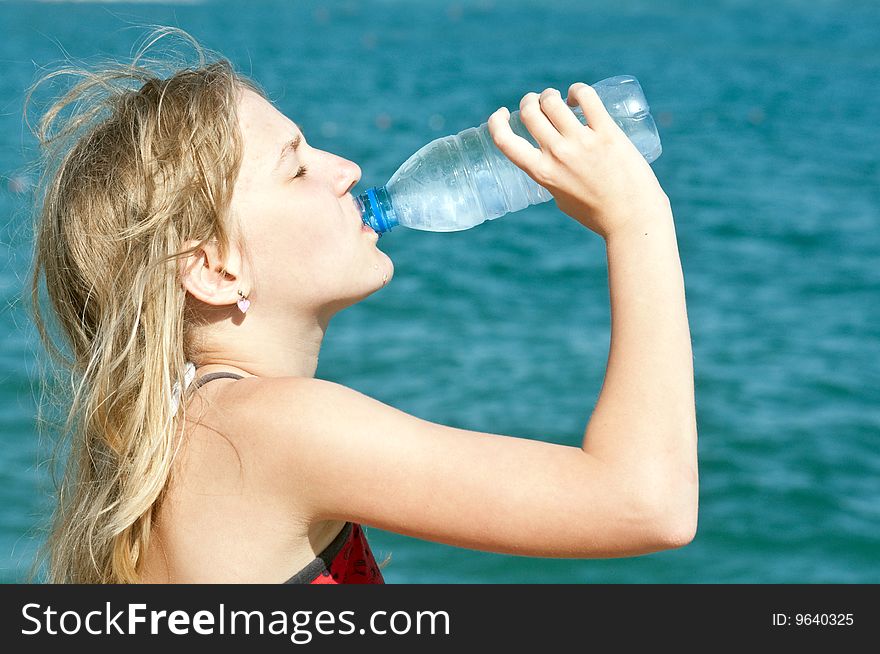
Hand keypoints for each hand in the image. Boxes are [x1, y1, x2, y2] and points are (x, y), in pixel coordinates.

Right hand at [487, 84, 670, 238]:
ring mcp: (582, 142)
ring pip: (553, 101)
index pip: (505, 140)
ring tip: (558, 98)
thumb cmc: (597, 214)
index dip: (497, 122)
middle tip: (538, 103)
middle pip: (530, 112)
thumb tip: (552, 160)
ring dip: (550, 95)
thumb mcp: (561, 198)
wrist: (632, 218)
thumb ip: (552, 178)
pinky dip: (577, 91)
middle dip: (529, 102)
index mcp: (542, 173)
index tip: (502, 114)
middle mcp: (558, 154)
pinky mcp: (607, 132)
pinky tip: (578, 96)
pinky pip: (586, 97)